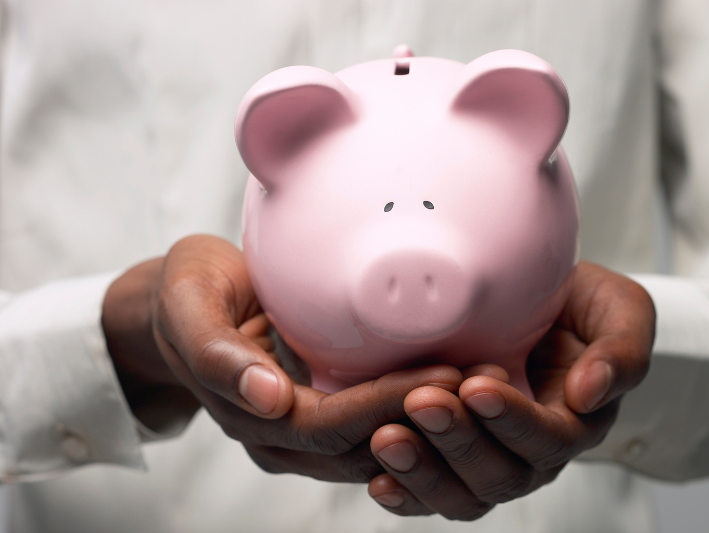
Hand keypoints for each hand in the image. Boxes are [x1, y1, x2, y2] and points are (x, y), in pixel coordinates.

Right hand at [103, 234, 462, 481]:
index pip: (330, 426)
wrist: (184, 303)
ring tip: (488, 384)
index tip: (445, 375)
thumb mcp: (190, 305)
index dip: (386, 405)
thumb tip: (266, 399)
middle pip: (364, 445)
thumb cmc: (189, 293)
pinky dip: (419, 414)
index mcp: (249, 414)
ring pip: (379, 448)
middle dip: (426, 416)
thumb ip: (217, 351)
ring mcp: (305, 434)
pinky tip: (459, 385)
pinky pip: (379, 430)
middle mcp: (281, 437)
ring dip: (433, 422)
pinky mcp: (326, 415)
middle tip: (486, 379)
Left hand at [366, 262, 654, 518]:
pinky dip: (406, 492)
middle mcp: (531, 452)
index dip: (514, 420)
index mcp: (575, 422)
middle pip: (500, 474)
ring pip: (462, 493)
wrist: (533, 299)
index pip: (548, 440)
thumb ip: (622, 349)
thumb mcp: (617, 308)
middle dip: (460, 440)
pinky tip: (379, 479)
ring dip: (424, 470)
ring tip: (387, 437)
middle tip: (424, 402)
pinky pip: (430, 493)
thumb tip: (590, 393)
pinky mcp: (449, 458)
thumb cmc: (576, 303)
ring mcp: (488, 458)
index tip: (478, 385)